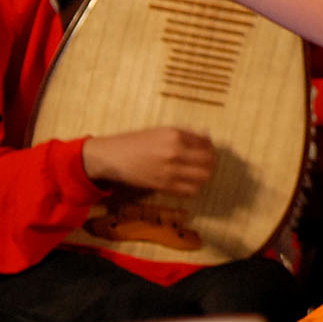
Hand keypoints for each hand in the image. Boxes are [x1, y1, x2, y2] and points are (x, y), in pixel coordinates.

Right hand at [83, 127, 213, 194]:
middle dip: (211, 162)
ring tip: (200, 174)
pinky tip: (189, 183)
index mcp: (175, 135)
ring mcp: (169, 170)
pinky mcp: (162, 185)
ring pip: (203, 177)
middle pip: (209, 161)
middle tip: (207, 163)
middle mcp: (175, 152)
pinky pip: (189, 190)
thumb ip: (185, 134)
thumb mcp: (161, 131)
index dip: (210, 147)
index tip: (207, 150)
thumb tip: (206, 136)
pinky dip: (193, 188)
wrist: (111, 157)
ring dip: (205, 175)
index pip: (206, 143)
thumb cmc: (135, 142)